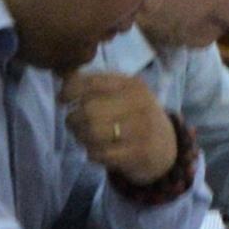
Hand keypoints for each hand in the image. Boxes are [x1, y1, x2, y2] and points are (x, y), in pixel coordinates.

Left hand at [62, 67, 185, 196]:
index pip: (92, 81)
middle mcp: (139, 103)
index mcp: (132, 84)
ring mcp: (141, 128)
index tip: (62, 100)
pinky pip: (100, 154)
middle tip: (73, 124)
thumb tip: (60, 73)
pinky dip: (91, 154)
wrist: (167, 146)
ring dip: (81, 138)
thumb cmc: (134, 116)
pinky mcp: (139, 153)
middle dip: (73, 119)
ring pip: (93, 133)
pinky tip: (96, 152)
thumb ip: (93, 83)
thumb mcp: (122, 93)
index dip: (70, 90)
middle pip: (89, 110)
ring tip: (84, 138)